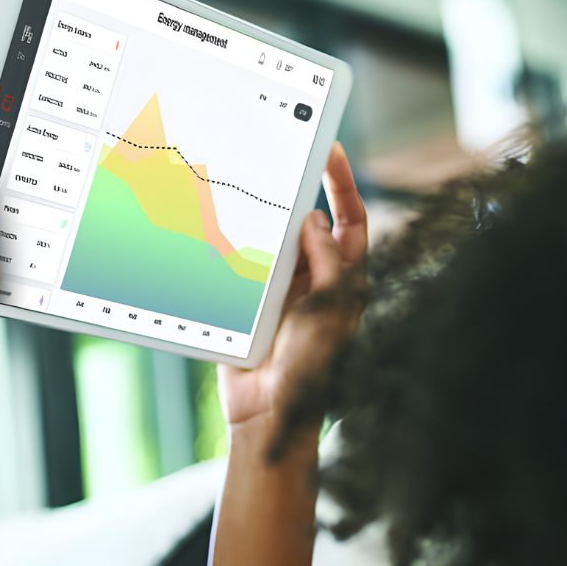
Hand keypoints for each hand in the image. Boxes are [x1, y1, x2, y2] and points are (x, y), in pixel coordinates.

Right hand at [219, 142, 367, 427]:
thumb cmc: (311, 368)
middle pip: (304, 223)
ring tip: (245, 193)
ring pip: (269, 240)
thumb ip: (328, 263)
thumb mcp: (329, 309)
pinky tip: (217, 230)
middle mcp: (312, 279)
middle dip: (293, 194)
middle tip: (276, 161)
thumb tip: (314, 219)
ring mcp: (277, 288)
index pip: (349, 222)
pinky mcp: (245, 300)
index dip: (343, 186)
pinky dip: (229, 247)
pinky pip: (238, 263)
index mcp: (342, 280)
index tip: (329, 152)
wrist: (267, 413)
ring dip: (258, 220)